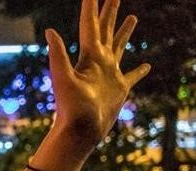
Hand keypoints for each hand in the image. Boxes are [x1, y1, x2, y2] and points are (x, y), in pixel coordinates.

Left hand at [44, 0, 148, 155]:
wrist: (79, 132)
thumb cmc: (71, 108)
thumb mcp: (63, 78)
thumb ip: (58, 55)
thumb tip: (49, 30)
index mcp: (88, 57)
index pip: (90, 26)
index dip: (93, 8)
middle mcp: (98, 62)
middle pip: (106, 31)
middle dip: (110, 12)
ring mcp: (109, 75)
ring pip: (119, 47)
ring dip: (124, 33)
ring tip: (132, 18)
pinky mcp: (119, 90)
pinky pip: (132, 76)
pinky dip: (140, 70)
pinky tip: (146, 65)